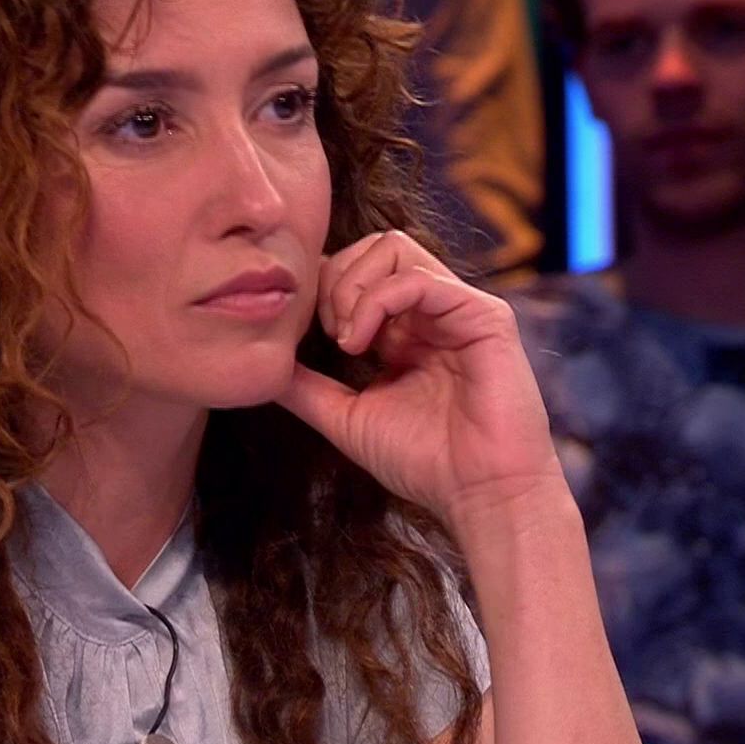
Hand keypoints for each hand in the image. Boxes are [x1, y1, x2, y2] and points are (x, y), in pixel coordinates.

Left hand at [273, 230, 559, 526]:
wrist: (480, 496)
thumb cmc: (424, 463)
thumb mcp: (346, 418)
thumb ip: (307, 387)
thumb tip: (260, 366)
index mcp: (405, 329)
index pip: (355, 271)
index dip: (322, 290)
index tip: (305, 336)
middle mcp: (432, 310)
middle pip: (372, 247)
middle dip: (334, 281)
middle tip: (328, 334)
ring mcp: (458, 308)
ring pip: (392, 248)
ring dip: (352, 287)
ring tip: (345, 338)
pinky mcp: (484, 314)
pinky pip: (418, 278)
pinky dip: (377, 299)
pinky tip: (361, 341)